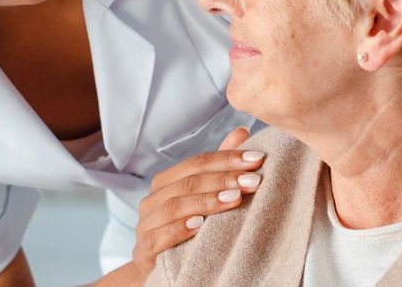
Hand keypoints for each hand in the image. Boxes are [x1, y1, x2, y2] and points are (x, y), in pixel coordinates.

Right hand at [131, 127, 263, 272]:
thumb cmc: (186, 229)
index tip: (257, 159)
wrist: (160, 269)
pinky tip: (201, 225)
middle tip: (253, 180)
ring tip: (235, 199)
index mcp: (166, 182)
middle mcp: (152, 199)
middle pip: (188, 182)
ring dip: (207, 201)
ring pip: (175, 206)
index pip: (196, 163)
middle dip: (223, 179)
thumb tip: (243, 132)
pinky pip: (159, 236)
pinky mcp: (144, 250)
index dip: (226, 159)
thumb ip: (220, 167)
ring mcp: (146, 224)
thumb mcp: (204, 198)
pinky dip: (180, 229)